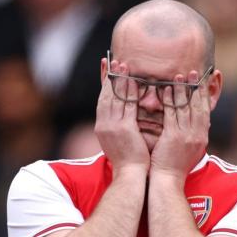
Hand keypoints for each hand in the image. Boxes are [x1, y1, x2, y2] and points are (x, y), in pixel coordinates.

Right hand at [95, 58, 149, 177]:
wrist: (131, 175)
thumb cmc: (130, 161)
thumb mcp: (121, 142)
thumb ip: (122, 127)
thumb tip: (125, 118)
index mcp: (102, 127)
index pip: (102, 100)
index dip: (104, 84)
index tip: (106, 69)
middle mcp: (104, 124)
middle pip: (106, 95)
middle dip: (110, 77)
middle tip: (113, 61)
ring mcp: (112, 126)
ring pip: (115, 98)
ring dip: (119, 80)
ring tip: (123, 65)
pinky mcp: (123, 128)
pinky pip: (126, 106)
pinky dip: (129, 92)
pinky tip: (134, 81)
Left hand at [150, 71, 209, 179]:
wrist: (168, 182)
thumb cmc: (174, 167)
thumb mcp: (188, 150)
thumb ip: (191, 136)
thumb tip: (192, 126)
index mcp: (202, 137)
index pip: (205, 111)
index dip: (203, 95)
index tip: (202, 82)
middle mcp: (197, 134)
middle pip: (198, 106)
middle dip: (196, 88)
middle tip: (194, 72)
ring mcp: (187, 135)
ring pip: (186, 107)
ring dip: (183, 89)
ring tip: (180, 75)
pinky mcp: (174, 136)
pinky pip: (172, 113)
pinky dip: (170, 99)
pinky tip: (166, 89)